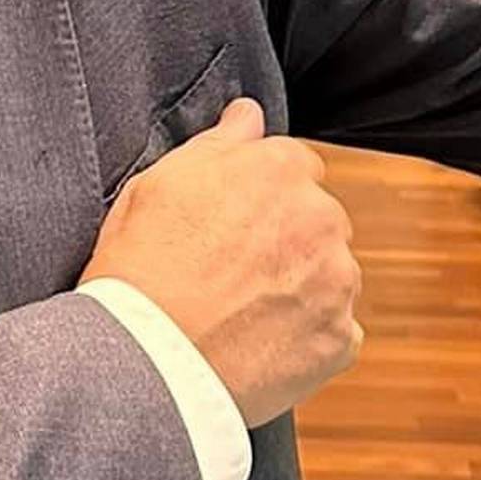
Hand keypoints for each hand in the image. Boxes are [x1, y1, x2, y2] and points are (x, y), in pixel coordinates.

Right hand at [82, 99, 362, 426]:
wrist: (145, 364)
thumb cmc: (139, 268)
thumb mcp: (158, 184)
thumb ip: (217, 143)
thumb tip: (248, 115)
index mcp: (280, 169)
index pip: (295, 167)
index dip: (260, 197)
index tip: (231, 225)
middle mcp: (321, 217)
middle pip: (317, 220)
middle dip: (286, 241)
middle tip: (230, 273)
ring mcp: (337, 281)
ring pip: (329, 275)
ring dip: (299, 289)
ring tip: (240, 314)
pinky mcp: (341, 339)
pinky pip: (333, 332)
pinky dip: (305, 339)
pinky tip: (258, 346)